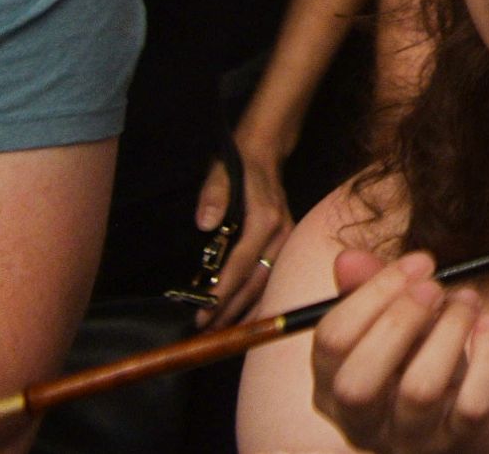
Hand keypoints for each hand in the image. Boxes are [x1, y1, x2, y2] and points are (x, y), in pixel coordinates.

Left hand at [194, 140, 291, 325]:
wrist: (265, 153)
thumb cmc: (239, 166)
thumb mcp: (220, 174)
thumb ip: (213, 196)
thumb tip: (205, 224)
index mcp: (265, 220)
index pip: (241, 265)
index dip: (222, 293)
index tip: (202, 315)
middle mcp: (280, 234)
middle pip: (256, 282)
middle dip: (232, 311)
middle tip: (207, 336)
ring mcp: (286, 240)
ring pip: (267, 285)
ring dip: (246, 312)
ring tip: (224, 335)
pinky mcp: (284, 245)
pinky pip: (272, 278)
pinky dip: (258, 300)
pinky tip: (244, 316)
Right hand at [309, 248, 488, 452]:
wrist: (461, 422)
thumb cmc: (415, 363)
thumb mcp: (389, 327)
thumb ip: (368, 292)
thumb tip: (348, 258)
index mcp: (331, 387)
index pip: (331, 341)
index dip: (374, 292)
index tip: (420, 262)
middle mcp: (361, 421)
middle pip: (359, 381)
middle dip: (400, 320)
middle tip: (435, 287)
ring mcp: (408, 439)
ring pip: (418, 390)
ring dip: (449, 330)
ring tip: (468, 301)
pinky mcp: (457, 443)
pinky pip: (473, 404)